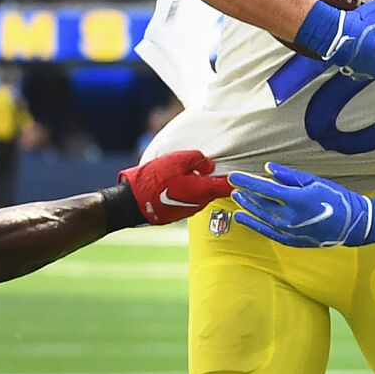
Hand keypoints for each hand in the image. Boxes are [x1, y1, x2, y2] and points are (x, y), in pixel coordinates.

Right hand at [118, 149, 232, 224]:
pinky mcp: (178, 213)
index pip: (229, 186)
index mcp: (204, 190)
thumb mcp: (178, 160)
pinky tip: (178, 182)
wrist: (133, 203)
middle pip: (215, 189)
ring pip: (201, 194)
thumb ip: (198, 160)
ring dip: (199, 184)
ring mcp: (189, 210)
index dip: (237, 177)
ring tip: (188, 171)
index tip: (241, 170)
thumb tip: (210, 165)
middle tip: (210, 165)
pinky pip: (189, 199)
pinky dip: (189, 190)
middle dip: (215, 178)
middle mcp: (200, 203)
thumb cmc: (156, 180)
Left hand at [229, 162, 374, 247]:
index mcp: (296, 199)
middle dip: (245, 193)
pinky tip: (242, 217)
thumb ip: (289, 176)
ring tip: (236, 198)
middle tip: (233, 185)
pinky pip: (266, 231)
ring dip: (247, 207)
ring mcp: (289, 230)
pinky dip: (253, 224)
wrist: (353, 224)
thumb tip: (268, 168)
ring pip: (260, 217)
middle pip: (260, 203)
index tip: (234, 176)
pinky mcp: (291, 240)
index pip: (264, 188)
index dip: (247, 181)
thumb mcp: (314, 182)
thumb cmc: (336, 199)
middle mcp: (290, 217)